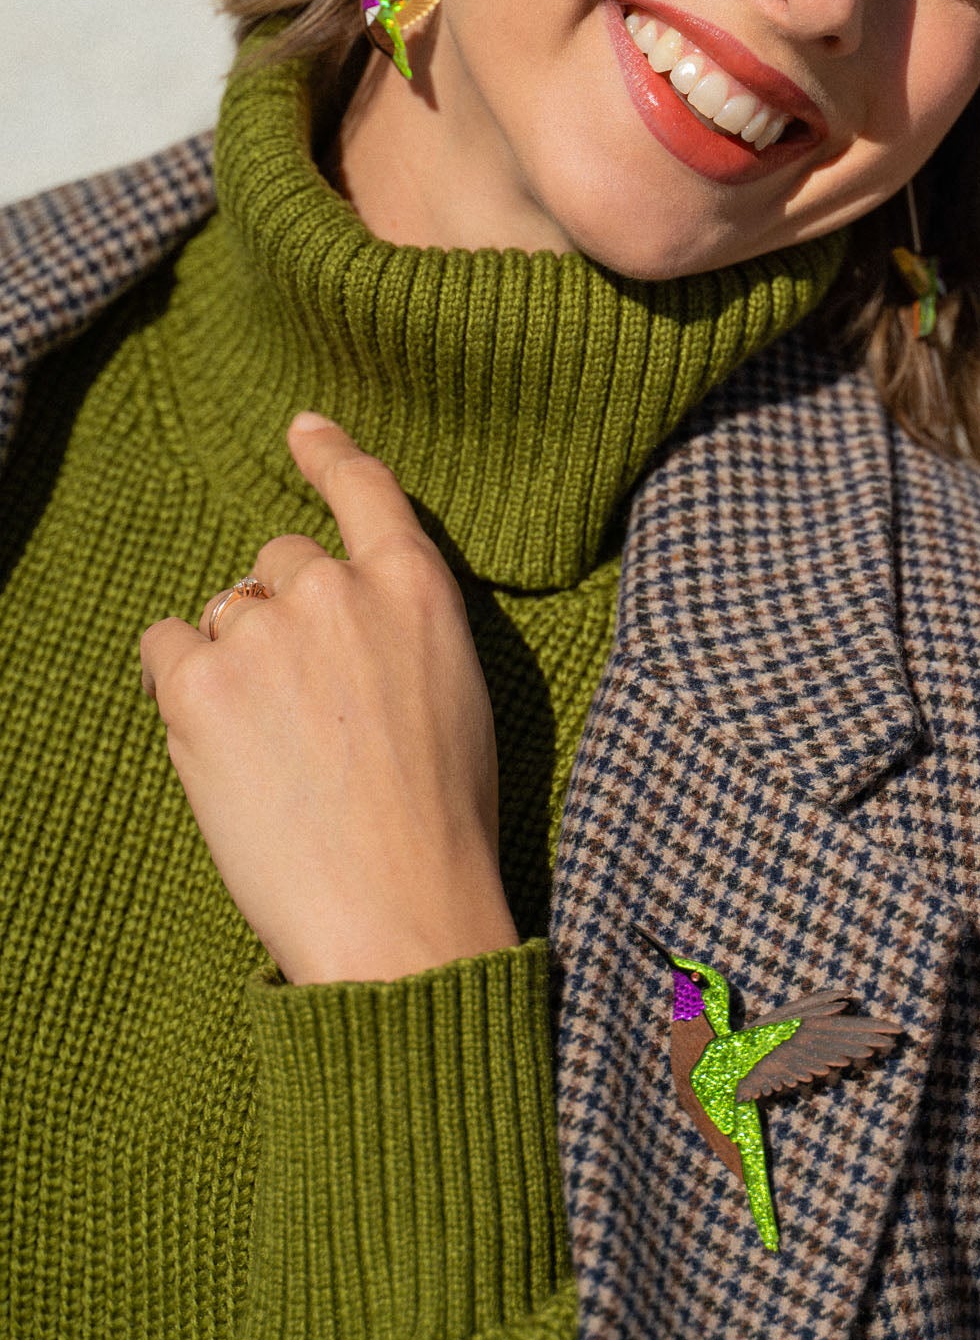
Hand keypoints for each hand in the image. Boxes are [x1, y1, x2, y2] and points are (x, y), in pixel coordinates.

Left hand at [139, 412, 516, 983]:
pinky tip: (215, 743)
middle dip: (283, 617)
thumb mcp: (457, 694)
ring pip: (223, 612)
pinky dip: (176, 685)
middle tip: (304, 708)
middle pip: (281, 563)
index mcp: (418, 589)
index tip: (302, 427)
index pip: (366, 489)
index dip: (328, 452)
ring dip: (235, 660)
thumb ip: (399, 628)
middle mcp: (339, 590)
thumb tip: (334, 615)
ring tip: (270, 749)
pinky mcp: (198, 686)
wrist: (398, 912)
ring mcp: (265, 633)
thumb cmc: (442, 822)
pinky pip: (163, 648)